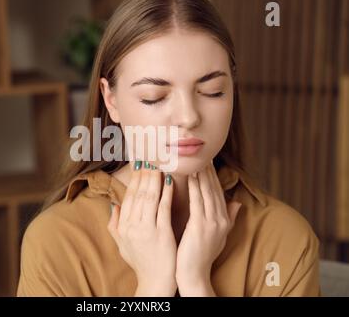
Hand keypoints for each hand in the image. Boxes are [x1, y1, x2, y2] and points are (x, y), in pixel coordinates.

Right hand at [107, 161, 177, 296]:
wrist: (155, 281)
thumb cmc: (140, 261)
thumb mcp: (121, 244)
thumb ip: (115, 224)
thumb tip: (113, 205)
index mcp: (122, 226)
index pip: (128, 196)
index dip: (133, 179)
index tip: (139, 164)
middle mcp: (131, 226)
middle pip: (138, 193)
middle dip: (143, 173)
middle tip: (149, 157)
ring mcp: (146, 229)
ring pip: (149, 197)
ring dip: (154, 178)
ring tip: (159, 164)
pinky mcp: (161, 233)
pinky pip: (163, 208)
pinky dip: (165, 193)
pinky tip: (169, 181)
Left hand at [176, 162, 241, 295]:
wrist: (194, 274)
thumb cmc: (203, 255)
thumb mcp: (220, 235)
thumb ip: (229, 217)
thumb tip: (238, 202)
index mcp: (224, 220)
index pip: (219, 192)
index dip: (214, 176)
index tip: (209, 161)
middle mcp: (221, 219)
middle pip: (214, 189)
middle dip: (209, 171)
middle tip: (204, 154)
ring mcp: (211, 223)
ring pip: (207, 192)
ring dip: (202, 174)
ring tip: (197, 159)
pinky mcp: (199, 226)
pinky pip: (197, 201)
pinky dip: (195, 187)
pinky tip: (191, 176)